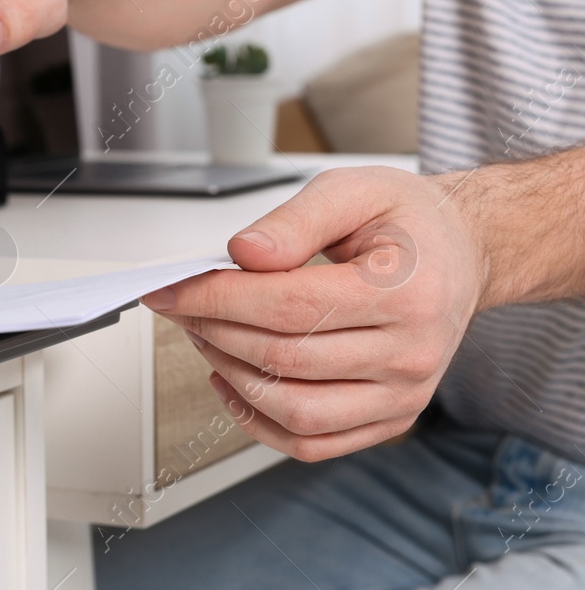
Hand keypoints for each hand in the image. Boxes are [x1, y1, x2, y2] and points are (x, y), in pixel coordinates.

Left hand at [140, 166, 487, 461]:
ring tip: (204, 335)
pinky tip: (231, 381)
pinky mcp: (391, 419)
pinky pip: (313, 442)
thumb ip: (294, 221)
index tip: (172, 289)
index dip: (217, 299)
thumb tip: (244, 254)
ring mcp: (404, 395)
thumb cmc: (405, 221)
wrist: (460, 253)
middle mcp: (412, 353)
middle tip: (181, 305)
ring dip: (231, 375)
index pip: (290, 306)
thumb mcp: (352, 191)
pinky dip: (259, 421)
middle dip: (214, 330)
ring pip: (295, 411)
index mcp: (407, 292)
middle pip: (286, 358)